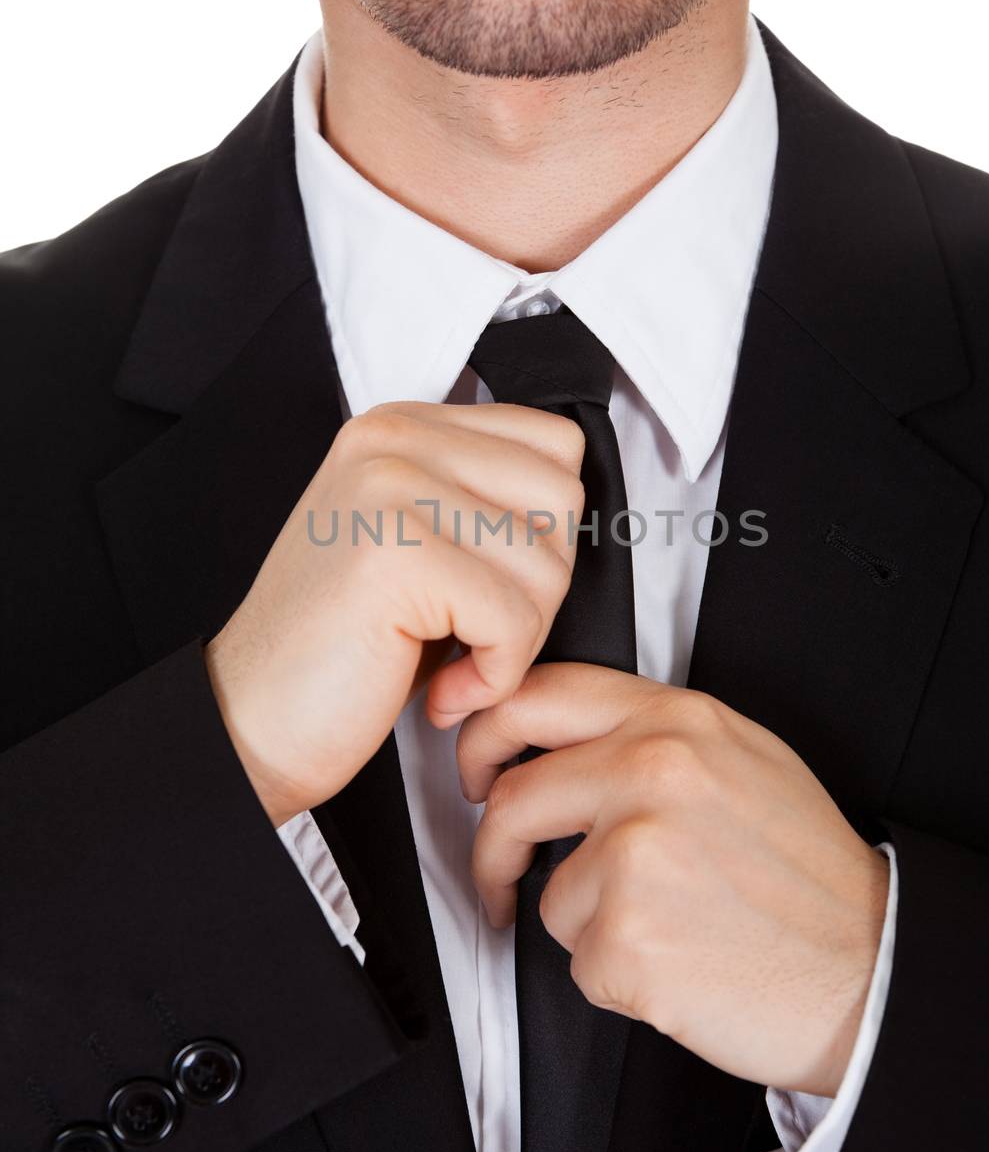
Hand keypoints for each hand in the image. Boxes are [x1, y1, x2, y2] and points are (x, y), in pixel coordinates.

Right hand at [205, 402, 583, 827]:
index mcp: (401, 427)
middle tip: (474, 633)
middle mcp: (393, 440)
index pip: (554, 444)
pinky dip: (494, 678)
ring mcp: (390, 489)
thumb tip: (576, 513)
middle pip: (562, 499)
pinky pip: (515, 620)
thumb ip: (482, 503)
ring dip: (516, 640)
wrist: (250, 725)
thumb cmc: (339, 650)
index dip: (545, 532)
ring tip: (452, 663)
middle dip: (538, 587)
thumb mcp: (416, 544)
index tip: (490, 584)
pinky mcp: (398, 556)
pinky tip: (443, 692)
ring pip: (547, 563)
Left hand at [455, 664, 889, 1096]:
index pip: (539, 697)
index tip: (473, 762)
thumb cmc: (811, 877)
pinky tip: (675, 962)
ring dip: (586, 921)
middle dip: (493, 846)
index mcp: (679, 723)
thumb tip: (563, 742)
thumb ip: (655, 736)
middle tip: (499, 871)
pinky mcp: (625, 936)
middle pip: (512, 797)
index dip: (484, 730)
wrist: (868, 971)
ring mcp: (634, 854)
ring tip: (665, 925)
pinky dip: (613, 972)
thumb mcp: (745, 761)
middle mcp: (651, 774)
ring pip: (547, 890)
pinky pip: (576, 957)